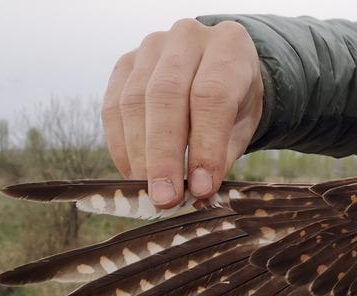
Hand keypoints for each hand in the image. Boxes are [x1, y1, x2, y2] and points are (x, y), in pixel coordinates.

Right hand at [102, 19, 262, 206]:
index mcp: (229, 46)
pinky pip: (113, 107)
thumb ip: (222, 153)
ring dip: (139, 155)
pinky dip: (121, 146)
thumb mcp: (243, 125)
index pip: (211, 96)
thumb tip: (197, 191)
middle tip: (165, 197)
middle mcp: (187, 37)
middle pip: (166, 96)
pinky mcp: (124, 64)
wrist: (220, 70)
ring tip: (149, 191)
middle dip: (163, 155)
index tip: (200, 187)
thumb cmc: (236, 101)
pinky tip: (133, 174)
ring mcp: (150, 46)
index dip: (204, 145)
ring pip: (134, 101)